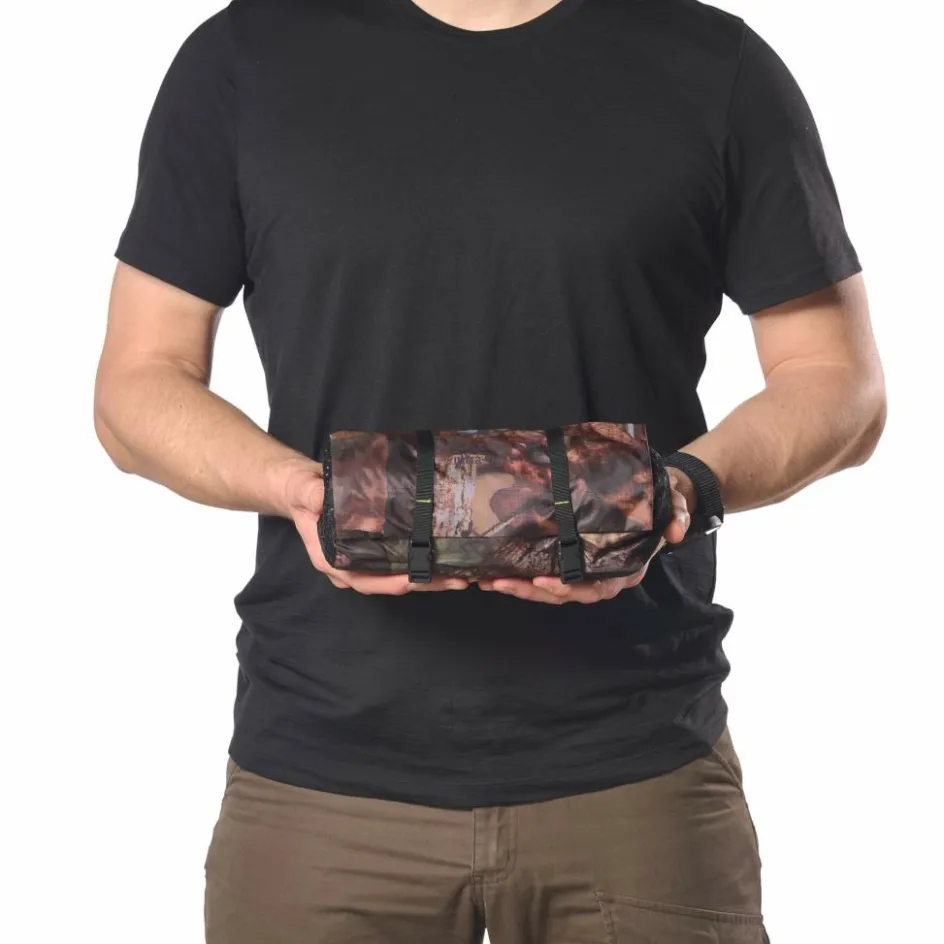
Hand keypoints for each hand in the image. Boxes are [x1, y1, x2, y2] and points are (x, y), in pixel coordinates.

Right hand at [279, 457, 468, 594]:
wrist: (306, 486)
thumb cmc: (302, 491)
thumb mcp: (303, 490)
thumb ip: (311, 495)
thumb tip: (322, 498)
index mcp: (332, 560)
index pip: (363, 579)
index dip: (388, 583)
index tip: (413, 581)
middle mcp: (351, 566)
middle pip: (389, 583)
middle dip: (423, 584)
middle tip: (456, 582)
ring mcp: (365, 558)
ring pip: (400, 575)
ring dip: (430, 578)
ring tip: (462, 577)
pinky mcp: (378, 546)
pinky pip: (402, 559)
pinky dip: (424, 561)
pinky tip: (448, 558)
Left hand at [477, 472, 692, 604]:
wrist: (656, 498)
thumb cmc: (662, 504)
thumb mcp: (674, 505)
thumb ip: (675, 515)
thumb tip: (676, 529)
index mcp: (625, 569)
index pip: (596, 587)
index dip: (571, 588)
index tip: (546, 581)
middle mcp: (602, 575)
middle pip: (564, 593)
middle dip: (532, 591)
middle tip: (501, 582)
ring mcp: (584, 569)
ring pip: (549, 588)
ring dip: (520, 586)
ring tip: (490, 580)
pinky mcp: (570, 559)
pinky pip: (544, 572)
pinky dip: (521, 574)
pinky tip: (495, 570)